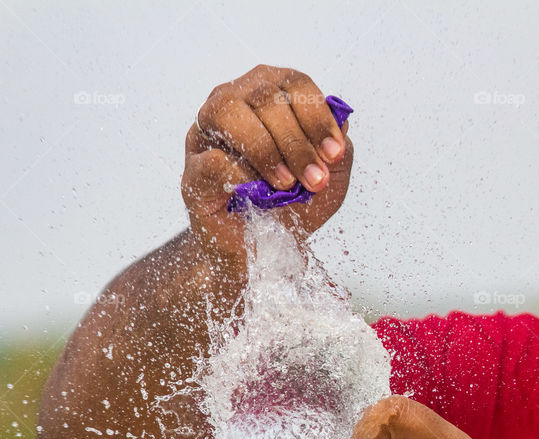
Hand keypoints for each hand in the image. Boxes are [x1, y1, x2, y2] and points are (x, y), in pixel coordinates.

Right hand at [181, 64, 353, 269]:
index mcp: (272, 95)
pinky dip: (240, 174)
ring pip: (230, 113)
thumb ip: (340, 147)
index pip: (294, 84)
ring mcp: (208, 133)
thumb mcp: (332, 176)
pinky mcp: (193, 170)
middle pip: (265, 97)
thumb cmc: (294, 203)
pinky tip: (257, 191)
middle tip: (315, 180)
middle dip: (297, 142)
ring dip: (267, 151)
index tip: (334, 154)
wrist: (264, 249)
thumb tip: (340, 123)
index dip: (317, 117)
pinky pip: (212, 158)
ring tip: (286, 184)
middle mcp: (236, 101)